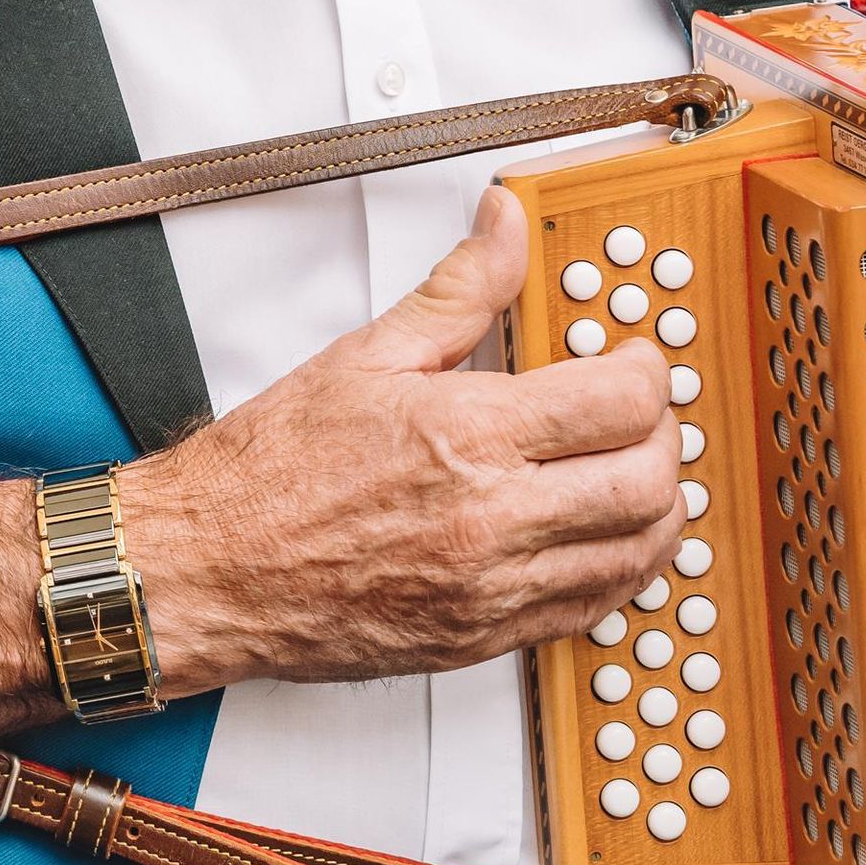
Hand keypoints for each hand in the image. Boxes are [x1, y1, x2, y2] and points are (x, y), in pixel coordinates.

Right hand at [123, 188, 680, 695]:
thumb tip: (502, 227)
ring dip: (653, 506)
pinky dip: (619, 569)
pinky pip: (595, 607)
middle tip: (634, 414)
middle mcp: (491, 518)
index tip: (627, 362)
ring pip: (638, 550)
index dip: (644, 371)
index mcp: (465, 436)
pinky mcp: (486, 636)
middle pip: (648, 478)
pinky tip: (596, 538)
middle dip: (660, 436)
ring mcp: (493, 586)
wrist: (205, 568)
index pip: (622, 401)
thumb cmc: (264, 474)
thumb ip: (455, 291)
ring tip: (625, 472)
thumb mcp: (361, 357)